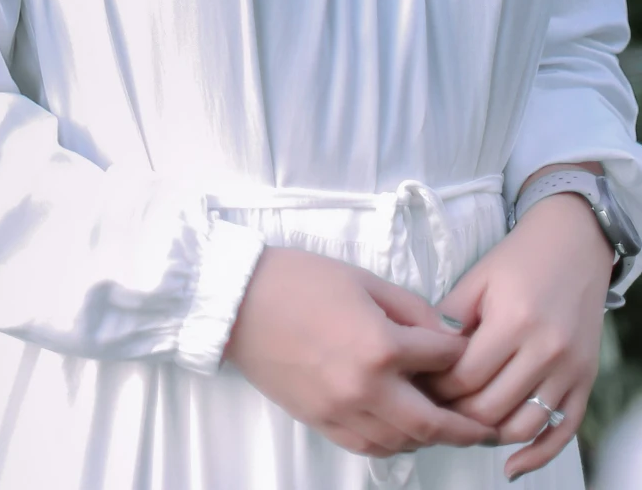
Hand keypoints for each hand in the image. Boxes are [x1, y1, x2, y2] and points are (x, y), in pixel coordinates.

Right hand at [225, 247, 482, 457]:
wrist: (238, 301)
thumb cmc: (298, 279)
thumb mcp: (362, 279)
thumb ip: (409, 308)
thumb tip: (443, 333)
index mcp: (380, 345)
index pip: (441, 360)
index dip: (458, 352)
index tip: (465, 349)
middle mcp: (367, 387)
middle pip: (433, 423)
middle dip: (467, 427)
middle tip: (488, 427)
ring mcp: (344, 411)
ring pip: (404, 442)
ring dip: (430, 437)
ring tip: (446, 427)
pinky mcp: (323, 423)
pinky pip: (371, 447)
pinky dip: (395, 443)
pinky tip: (404, 432)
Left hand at [423, 195, 612, 478]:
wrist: (573, 246)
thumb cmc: (519, 259)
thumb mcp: (477, 277)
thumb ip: (449, 317)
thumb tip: (419, 355)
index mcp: (514, 320)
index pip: (466, 376)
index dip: (437, 386)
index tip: (419, 382)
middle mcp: (546, 350)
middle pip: (491, 406)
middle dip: (456, 411)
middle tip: (434, 405)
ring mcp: (569, 370)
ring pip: (523, 426)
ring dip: (489, 433)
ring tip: (464, 425)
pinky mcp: (585, 381)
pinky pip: (562, 432)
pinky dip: (537, 455)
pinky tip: (512, 465)